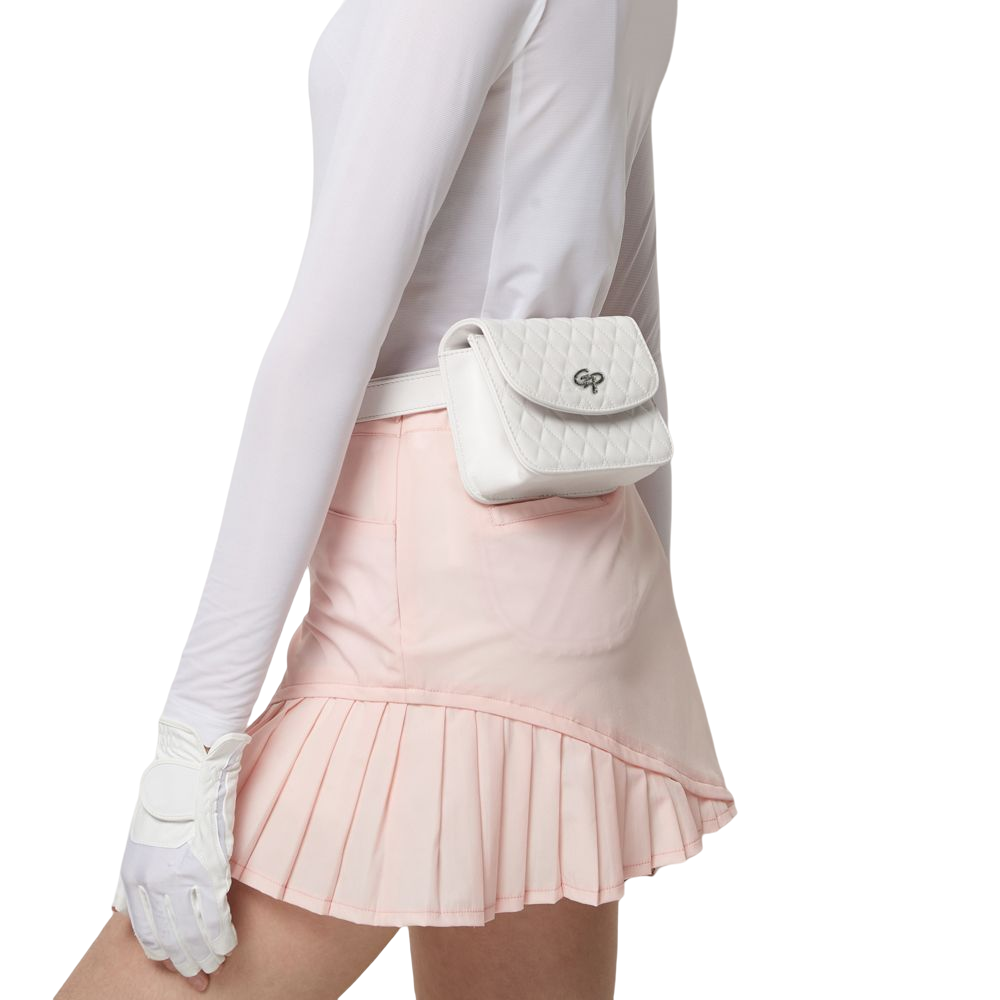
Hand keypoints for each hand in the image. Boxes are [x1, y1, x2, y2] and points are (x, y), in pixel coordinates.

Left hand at [112, 717, 251, 985]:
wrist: (189, 762)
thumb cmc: (168, 793)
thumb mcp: (136, 837)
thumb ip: (129, 876)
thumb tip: (119, 907)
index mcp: (135, 875)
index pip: (145, 932)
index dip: (162, 956)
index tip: (176, 969)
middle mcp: (153, 881)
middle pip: (167, 939)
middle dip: (184, 964)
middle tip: (199, 977)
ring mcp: (180, 875)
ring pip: (191, 932)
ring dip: (205, 953)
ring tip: (216, 963)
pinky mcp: (206, 865)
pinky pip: (213, 913)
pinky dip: (221, 933)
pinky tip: (227, 942)